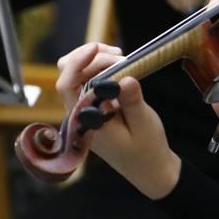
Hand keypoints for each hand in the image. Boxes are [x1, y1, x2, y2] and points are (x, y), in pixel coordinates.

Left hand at [55, 41, 181, 199]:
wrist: (150, 169)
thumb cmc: (147, 150)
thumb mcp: (144, 125)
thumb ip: (132, 102)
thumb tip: (125, 78)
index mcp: (85, 121)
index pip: (67, 85)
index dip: (77, 62)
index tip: (96, 48)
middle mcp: (80, 113)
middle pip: (69, 73)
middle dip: (92, 57)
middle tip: (121, 56)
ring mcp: (85, 108)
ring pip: (78, 73)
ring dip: (97, 60)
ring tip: (123, 60)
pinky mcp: (94, 104)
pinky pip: (90, 79)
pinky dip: (103, 67)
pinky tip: (121, 67)